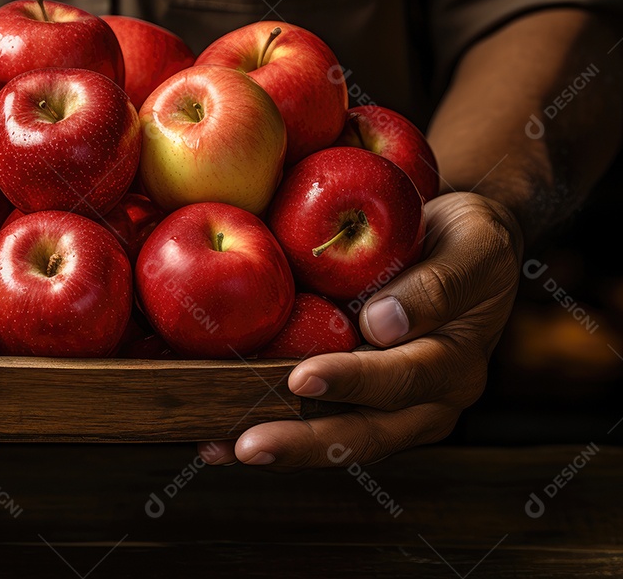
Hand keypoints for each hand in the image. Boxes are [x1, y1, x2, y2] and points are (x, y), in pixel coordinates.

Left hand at [200, 192, 521, 469]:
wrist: (459, 246)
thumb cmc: (466, 239)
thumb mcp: (474, 245)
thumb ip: (440, 284)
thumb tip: (383, 325)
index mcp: (455, 366)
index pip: (403, 379)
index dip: (353, 381)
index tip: (303, 378)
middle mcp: (424, 403)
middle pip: (363, 434)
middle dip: (302, 442)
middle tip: (249, 446)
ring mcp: (388, 410)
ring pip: (333, 441)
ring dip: (276, 448)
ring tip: (219, 449)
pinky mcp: (355, 403)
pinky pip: (312, 423)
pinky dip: (266, 427)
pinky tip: (214, 439)